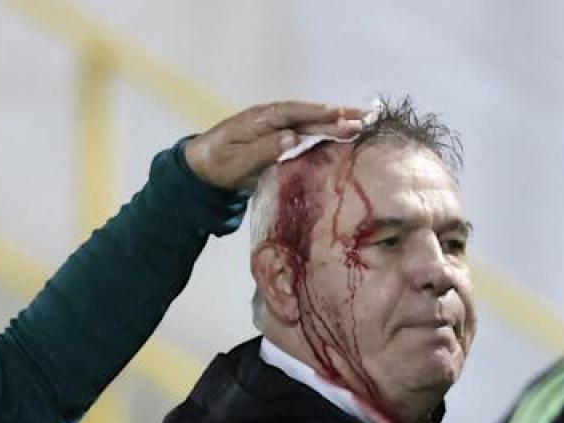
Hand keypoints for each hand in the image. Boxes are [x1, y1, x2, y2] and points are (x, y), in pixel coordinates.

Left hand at [184, 101, 367, 190]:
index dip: (318, 114)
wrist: (201, 169)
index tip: (340, 116)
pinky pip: (304, 133)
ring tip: (360, 123)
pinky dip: (322, 133)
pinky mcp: (276, 141)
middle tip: (363, 118)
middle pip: (307, 115)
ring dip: (334, 123)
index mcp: (260, 119)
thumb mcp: (237, 162)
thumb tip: (294, 137)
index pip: (294, 112)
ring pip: (309, 123)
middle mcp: (271, 119)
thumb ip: (264, 150)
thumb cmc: (217, 166)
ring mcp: (274, 129)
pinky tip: (339, 136)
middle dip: (335, 116)